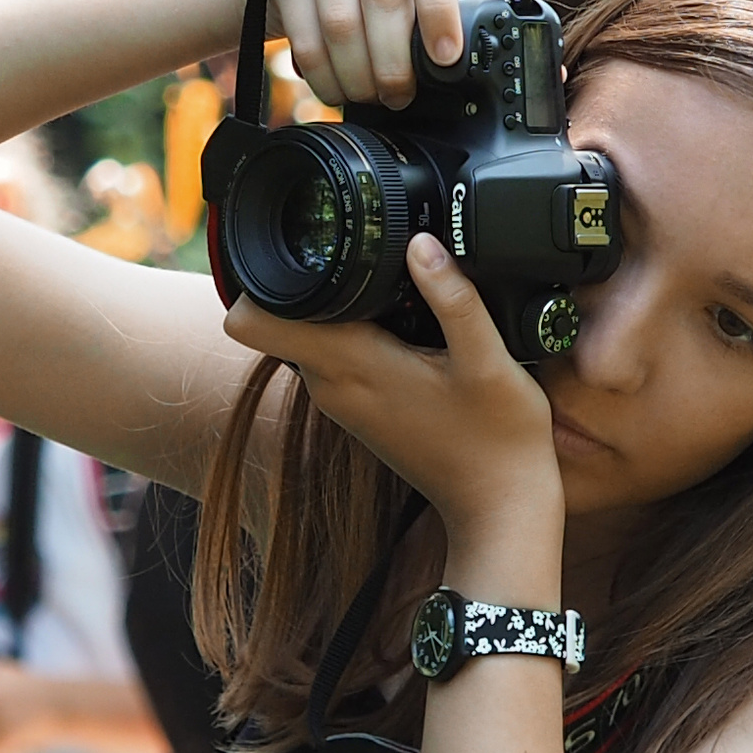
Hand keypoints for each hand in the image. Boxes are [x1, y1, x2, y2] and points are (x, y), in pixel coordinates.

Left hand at [224, 234, 561, 551]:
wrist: (500, 509)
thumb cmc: (498, 440)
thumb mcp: (489, 360)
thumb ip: (454, 299)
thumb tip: (421, 243)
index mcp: (349, 365)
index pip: (252, 322)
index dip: (264, 279)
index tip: (305, 254)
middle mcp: (331, 385)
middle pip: (278, 317)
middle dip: (308, 283)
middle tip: (367, 262)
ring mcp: (343, 401)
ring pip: (308, 334)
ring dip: (336, 308)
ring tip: (395, 294)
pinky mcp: (361, 410)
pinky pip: (335, 355)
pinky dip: (356, 335)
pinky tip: (406, 329)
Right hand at [266, 0, 464, 110]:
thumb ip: (453, 3)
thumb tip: (495, 37)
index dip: (439, 7)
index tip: (446, 57)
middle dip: (394, 61)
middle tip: (401, 95)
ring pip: (341, 21)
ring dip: (359, 74)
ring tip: (370, 97)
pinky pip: (305, 35)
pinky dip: (325, 75)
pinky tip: (338, 90)